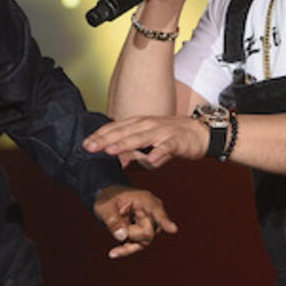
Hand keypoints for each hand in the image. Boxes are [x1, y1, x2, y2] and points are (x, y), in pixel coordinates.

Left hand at [84, 115, 211, 169]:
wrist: (199, 133)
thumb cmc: (170, 137)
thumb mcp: (148, 141)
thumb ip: (133, 151)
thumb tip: (118, 161)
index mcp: (139, 124)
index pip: (116, 128)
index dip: (100, 135)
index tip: (85, 144)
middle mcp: (148, 125)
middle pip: (123, 132)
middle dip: (105, 139)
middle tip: (89, 147)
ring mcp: (162, 132)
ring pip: (141, 138)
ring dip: (125, 144)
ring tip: (111, 151)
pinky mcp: (176, 141)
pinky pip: (167, 147)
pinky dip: (159, 153)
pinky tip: (151, 160)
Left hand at [92, 184, 178, 258]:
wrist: (109, 200)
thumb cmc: (108, 199)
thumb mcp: (105, 206)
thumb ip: (112, 220)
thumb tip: (121, 237)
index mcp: (146, 201)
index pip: (157, 213)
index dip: (165, 222)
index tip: (173, 230)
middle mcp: (153, 214)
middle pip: (148, 233)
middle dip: (130, 232)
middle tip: (117, 218)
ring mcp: (151, 225)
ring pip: (144, 242)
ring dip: (127, 239)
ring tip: (112, 225)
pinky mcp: (144, 235)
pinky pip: (138, 246)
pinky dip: (126, 249)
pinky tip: (113, 253)